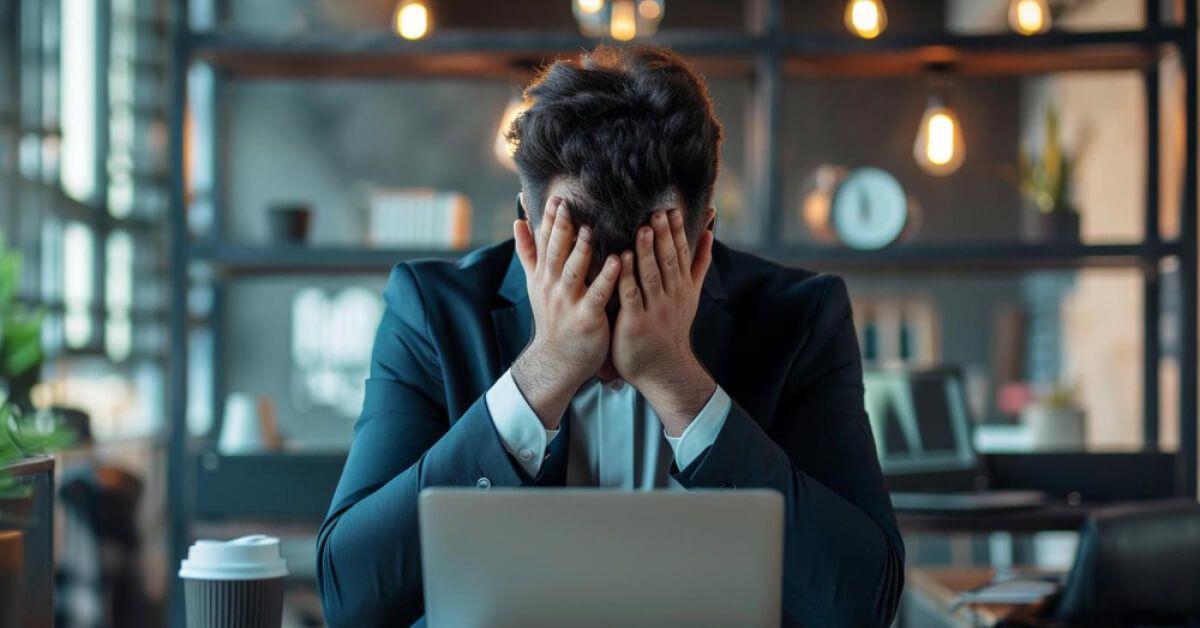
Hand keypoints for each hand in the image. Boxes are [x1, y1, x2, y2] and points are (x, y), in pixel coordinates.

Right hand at [511, 197, 620, 428]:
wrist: (557, 361)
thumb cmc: (553, 319)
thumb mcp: (536, 284)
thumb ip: (529, 252)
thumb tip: (518, 222)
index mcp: (544, 275)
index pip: (544, 242)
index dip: (548, 220)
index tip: (555, 198)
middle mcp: (553, 286)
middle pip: (555, 252)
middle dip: (560, 228)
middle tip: (566, 203)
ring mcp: (568, 302)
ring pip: (574, 271)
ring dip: (580, 250)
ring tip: (589, 229)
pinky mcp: (586, 318)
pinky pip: (597, 295)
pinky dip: (606, 278)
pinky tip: (616, 261)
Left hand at [612, 209, 715, 435]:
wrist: (665, 370)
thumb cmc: (672, 329)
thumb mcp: (691, 295)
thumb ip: (699, 263)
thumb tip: (709, 232)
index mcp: (684, 287)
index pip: (682, 254)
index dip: (678, 232)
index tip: (672, 209)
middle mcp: (672, 296)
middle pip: (669, 261)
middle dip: (664, 236)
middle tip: (658, 212)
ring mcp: (655, 310)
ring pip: (651, 275)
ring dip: (648, 252)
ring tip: (643, 228)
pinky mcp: (636, 323)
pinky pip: (631, 296)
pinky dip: (627, 278)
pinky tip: (621, 260)